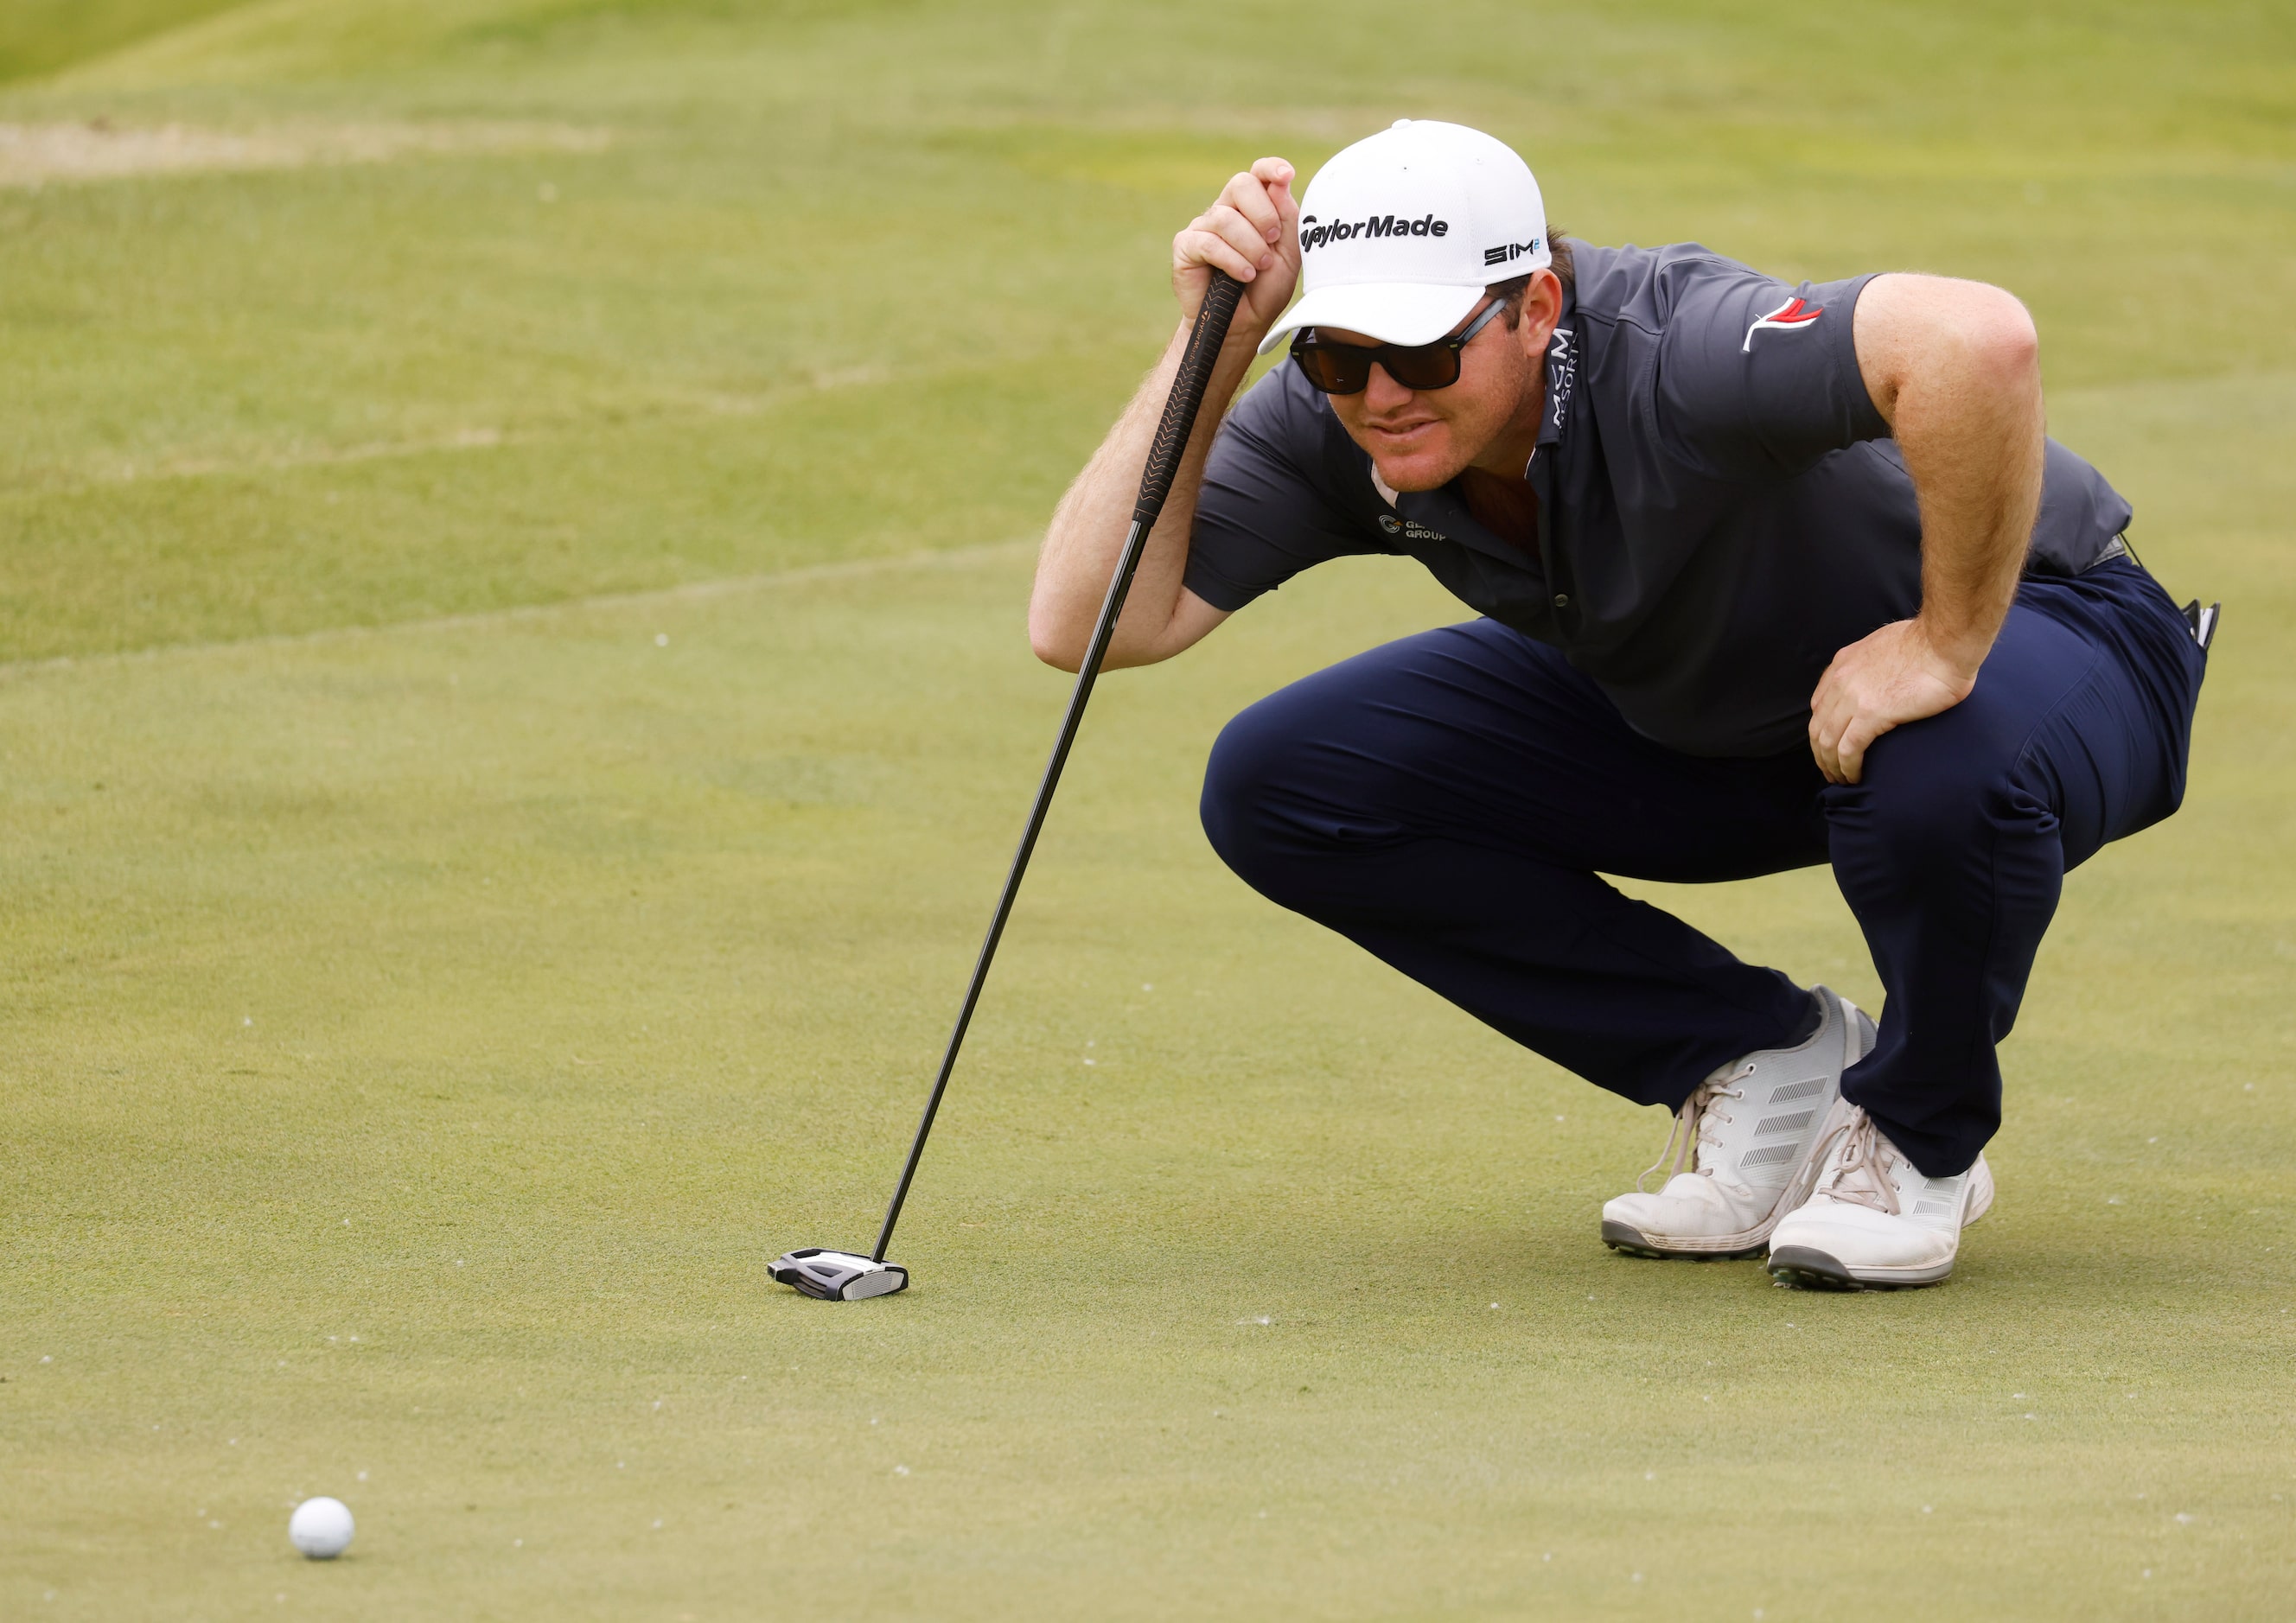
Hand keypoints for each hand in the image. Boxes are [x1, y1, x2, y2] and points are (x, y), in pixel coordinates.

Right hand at [1172, 158, 1299, 337]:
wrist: (1241, 326)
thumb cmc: (1264, 290)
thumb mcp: (1288, 255)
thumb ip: (1287, 219)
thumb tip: (1280, 184)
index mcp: (1252, 208)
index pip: (1258, 173)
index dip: (1271, 168)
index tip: (1288, 175)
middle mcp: (1226, 210)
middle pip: (1241, 184)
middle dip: (1263, 213)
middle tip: (1272, 241)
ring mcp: (1203, 226)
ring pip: (1226, 218)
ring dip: (1250, 245)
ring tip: (1258, 268)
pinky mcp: (1185, 246)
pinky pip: (1209, 242)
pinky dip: (1231, 260)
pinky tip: (1243, 276)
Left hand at [1808, 618, 1983, 783]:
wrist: (1946, 641)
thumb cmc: (1930, 642)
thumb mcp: (1886, 645)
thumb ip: (1873, 662)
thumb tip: (1880, 674)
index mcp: (1843, 663)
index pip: (1819, 704)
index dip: (1821, 729)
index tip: (1829, 745)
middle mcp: (1841, 680)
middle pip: (1818, 726)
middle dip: (1820, 754)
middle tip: (1830, 771)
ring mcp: (1853, 697)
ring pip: (1828, 742)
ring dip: (1832, 766)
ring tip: (1842, 780)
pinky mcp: (1871, 714)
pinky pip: (1849, 749)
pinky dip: (1848, 767)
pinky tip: (1855, 777)